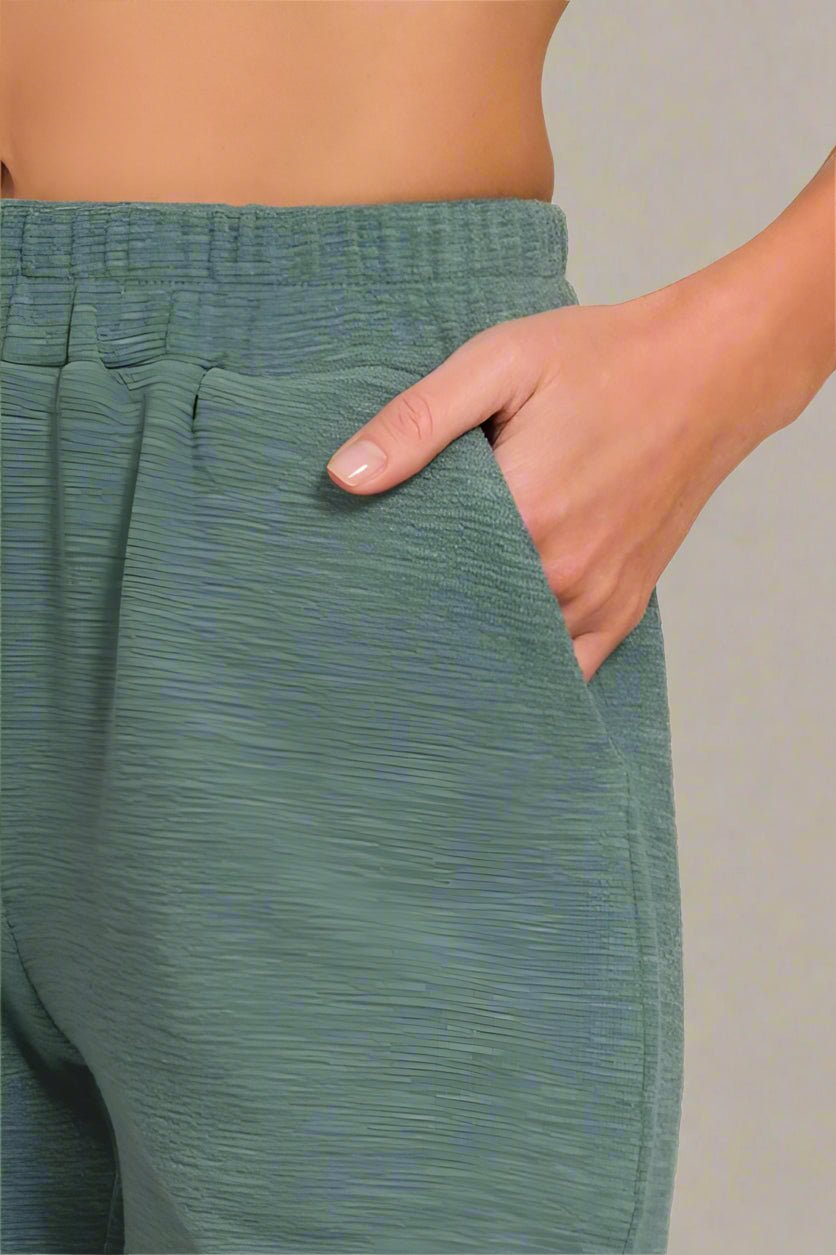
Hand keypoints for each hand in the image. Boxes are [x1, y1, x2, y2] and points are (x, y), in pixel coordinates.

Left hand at [323, 284, 795, 681]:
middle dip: (420, 613)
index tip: (354, 568)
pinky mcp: (624, 609)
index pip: (421, 573)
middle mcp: (562, 575)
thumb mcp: (501, 362)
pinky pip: (565, 667)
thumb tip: (343, 476)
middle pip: (460, 619)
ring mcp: (597, 601)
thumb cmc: (602, 359)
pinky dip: (526, 662)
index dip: (382, 572)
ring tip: (427, 625)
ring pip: (509, 650)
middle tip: (377, 600)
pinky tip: (491, 648)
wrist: (710, 371)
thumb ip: (418, 421)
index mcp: (523, 516)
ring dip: (470, 641)